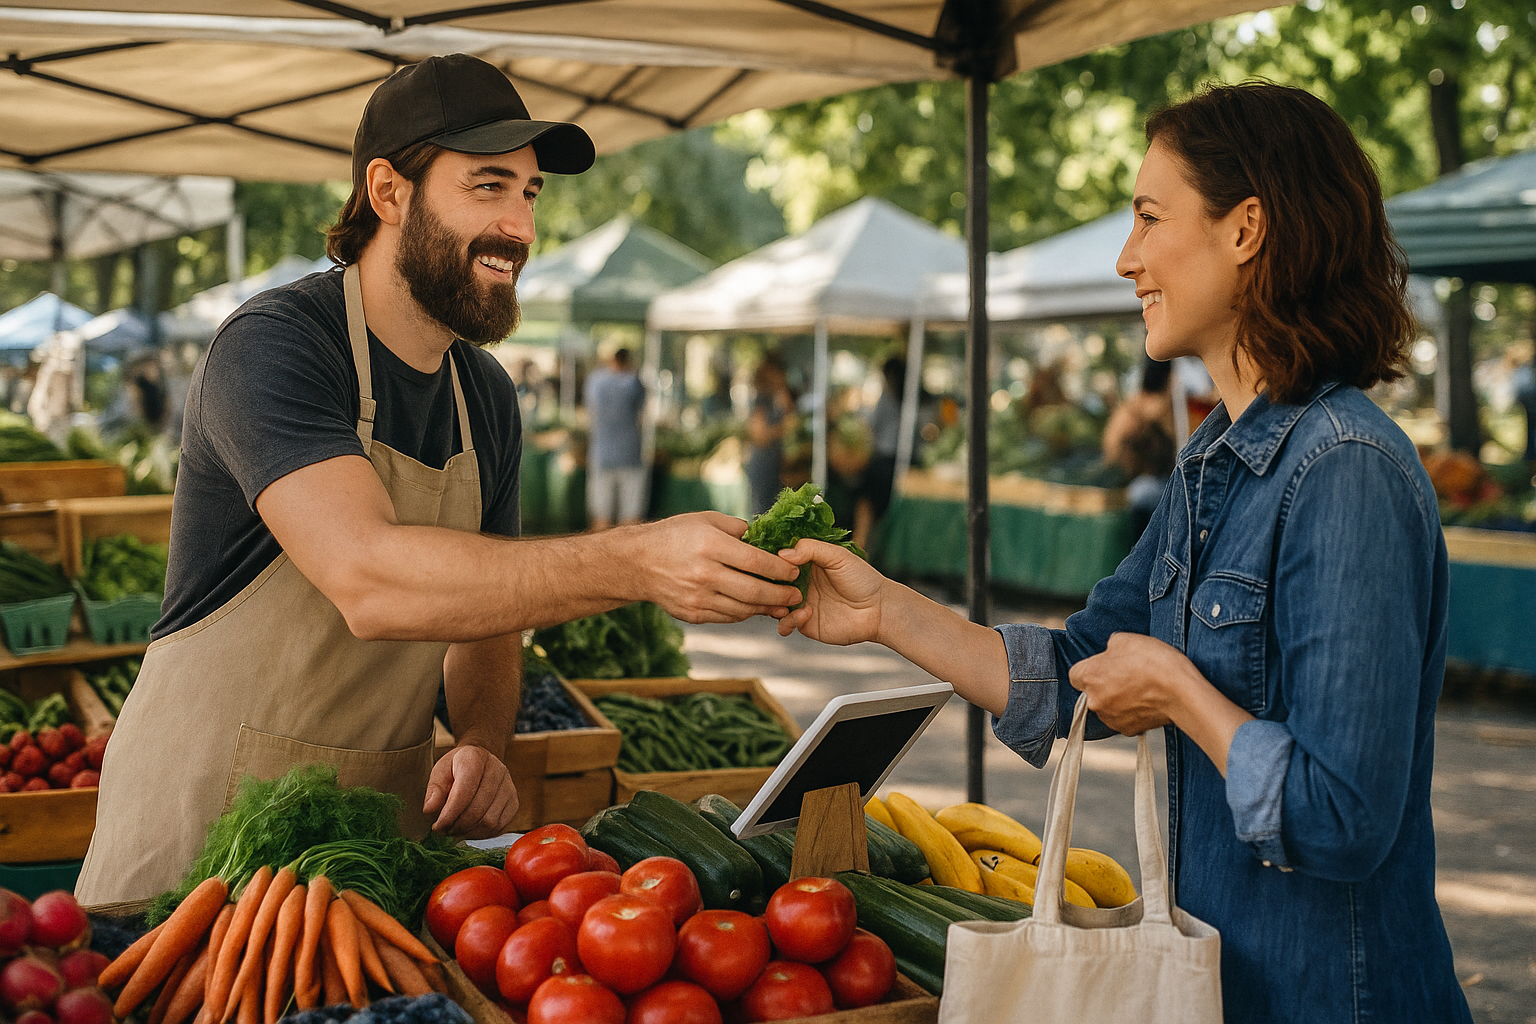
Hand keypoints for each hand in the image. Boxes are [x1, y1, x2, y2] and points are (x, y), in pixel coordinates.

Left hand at [424, 743, 519, 838]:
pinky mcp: (514, 803)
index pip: (463, 792)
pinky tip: (469, 829)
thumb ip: (434, 789)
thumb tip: (430, 809)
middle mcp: (498, 771)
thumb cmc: (457, 768)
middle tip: (445, 830)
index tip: (437, 826)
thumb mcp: (440, 771)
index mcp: (475, 758)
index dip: (449, 814)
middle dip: (458, 826)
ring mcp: (509, 787)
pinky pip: (499, 827)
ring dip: (469, 832)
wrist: (481, 761)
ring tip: (456, 830)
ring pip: (489, 822)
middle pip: (478, 810)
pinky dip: (481, 834)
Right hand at [633, 512, 801, 623]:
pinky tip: (755, 607)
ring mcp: (697, 597)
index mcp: (710, 545)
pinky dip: (744, 613)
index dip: (780, 569)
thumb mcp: (706, 520)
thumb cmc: (675, 535)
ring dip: (766, 608)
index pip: (756, 562)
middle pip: (753, 591)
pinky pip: (727, 617)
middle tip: (796, 594)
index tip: (794, 571)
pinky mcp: (692, 614)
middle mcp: (704, 573)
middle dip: (781, 595)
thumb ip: (737, 528)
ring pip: (742, 609)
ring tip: (781, 604)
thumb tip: (766, 536)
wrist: (638, 562)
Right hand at [774, 538, 884, 644]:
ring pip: (772, 606)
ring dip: (773, 603)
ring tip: (790, 599)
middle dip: (766, 583)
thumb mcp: (838, 556)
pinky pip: (785, 625)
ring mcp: (800, 604)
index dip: (768, 560)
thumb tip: (783, 554)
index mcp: (804, 564)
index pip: (778, 561)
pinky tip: (805, 613)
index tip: (764, 558)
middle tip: (774, 581)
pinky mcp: (805, 624)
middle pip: (770, 584)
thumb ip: (811, 549)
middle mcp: (798, 584)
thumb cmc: (862, 579)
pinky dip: (788, 620)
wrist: (879, 610)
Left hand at [1067, 632, 1202, 735]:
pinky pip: (1125, 718)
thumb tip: (1110, 652)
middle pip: (1092, 691)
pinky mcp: (1128, 730)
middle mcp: (1093, 702)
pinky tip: (1148, 699)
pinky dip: (1133, 711)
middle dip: (1106, 683)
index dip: (1092, 667)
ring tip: (1141, 686)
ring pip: (1108, 706)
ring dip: (1119, 698)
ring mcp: (1110, 719)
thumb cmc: (1152, 662)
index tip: (1107, 664)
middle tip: (1128, 673)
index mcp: (1087, 677)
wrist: (1181, 691)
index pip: (1076, 673)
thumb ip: (1110, 647)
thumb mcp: (1125, 639)